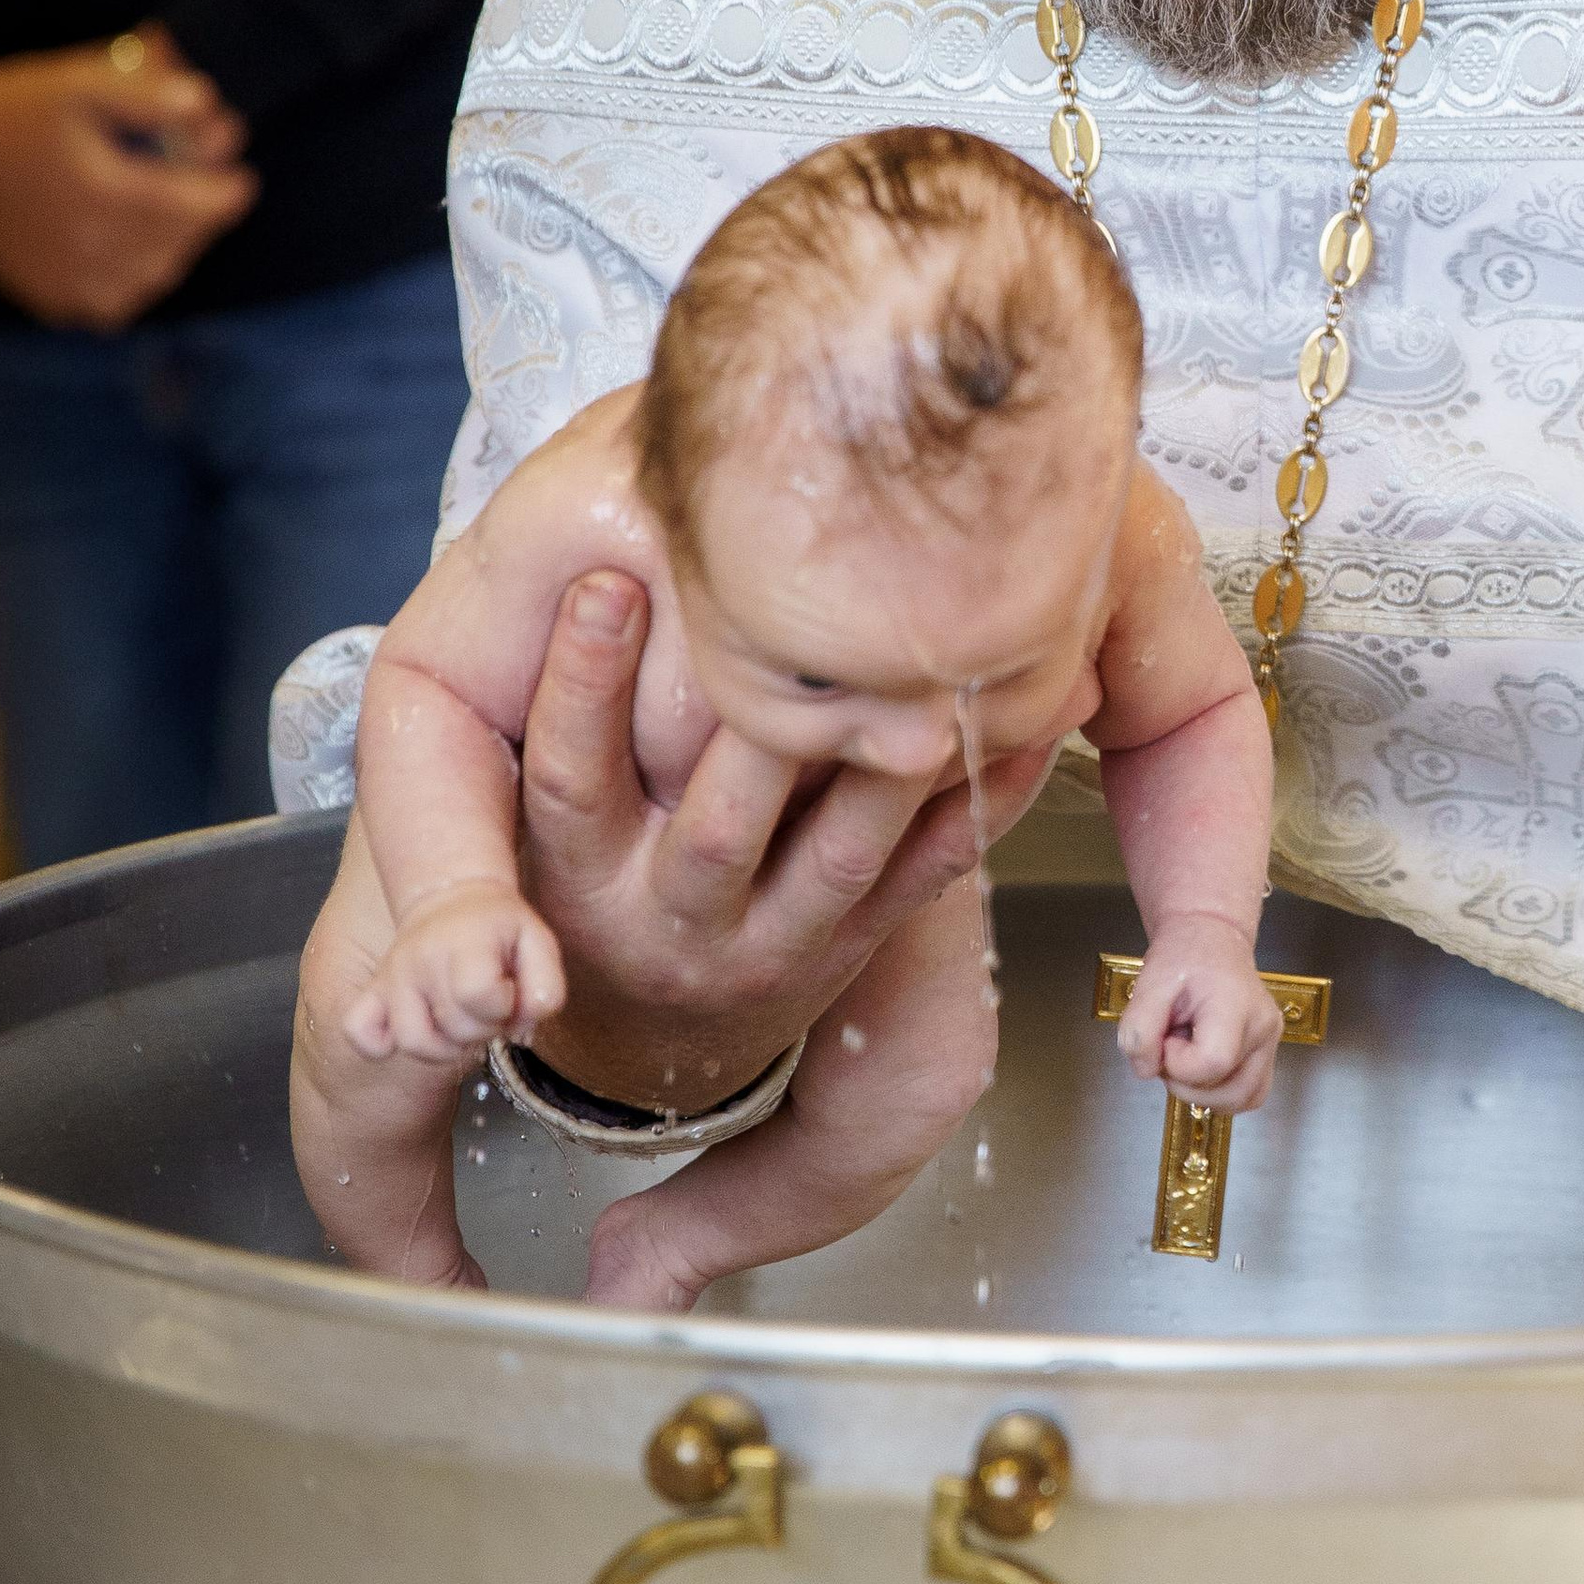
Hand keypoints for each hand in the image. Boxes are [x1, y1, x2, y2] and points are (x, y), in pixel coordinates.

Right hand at [0, 34, 254, 328]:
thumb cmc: (23, 112)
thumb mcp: (80, 84)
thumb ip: (146, 95)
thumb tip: (204, 102)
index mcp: (101, 193)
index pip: (193, 209)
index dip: (227, 196)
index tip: (242, 180)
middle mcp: (86, 245)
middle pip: (177, 243)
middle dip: (203, 217)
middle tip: (212, 192)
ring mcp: (66, 279)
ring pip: (152, 277)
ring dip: (175, 248)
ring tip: (177, 216)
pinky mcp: (49, 298)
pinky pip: (115, 303)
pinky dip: (135, 279)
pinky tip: (134, 248)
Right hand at [344, 880, 566, 1064]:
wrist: (451, 896)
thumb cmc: (498, 926)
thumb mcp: (539, 942)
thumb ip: (546, 988)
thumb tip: (523, 1027)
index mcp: (464, 943)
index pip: (480, 997)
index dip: (503, 1008)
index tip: (508, 993)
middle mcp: (420, 959)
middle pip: (452, 1029)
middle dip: (482, 1029)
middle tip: (488, 1006)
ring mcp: (392, 977)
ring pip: (411, 1041)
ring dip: (444, 1046)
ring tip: (458, 1021)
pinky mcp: (373, 992)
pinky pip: (358, 1030)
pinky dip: (379, 1043)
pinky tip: (413, 1026)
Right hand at [512, 570, 1062, 1115]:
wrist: (662, 1043)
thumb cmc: (606, 873)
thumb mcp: (556, 817)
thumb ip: (577, 708)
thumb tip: (602, 541)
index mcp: (577, 875)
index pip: (570, 778)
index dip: (583, 682)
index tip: (608, 579)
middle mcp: (670, 916)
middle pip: (718, 829)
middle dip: (760, 727)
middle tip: (794, 623)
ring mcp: (770, 942)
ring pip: (838, 853)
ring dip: (892, 762)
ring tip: (939, 668)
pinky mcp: (855, 950)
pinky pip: (930, 874)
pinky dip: (982, 800)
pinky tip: (1028, 727)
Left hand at [1116, 916, 1282, 1111]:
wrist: (1210, 940)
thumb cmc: (1184, 957)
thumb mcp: (1149, 983)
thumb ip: (1138, 1030)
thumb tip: (1148, 1069)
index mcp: (1238, 1004)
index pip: (1213, 1062)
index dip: (1178, 1063)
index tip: (1166, 1036)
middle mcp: (1264, 1028)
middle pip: (1231, 1092)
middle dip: (1187, 1081)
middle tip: (1173, 1045)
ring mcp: (1271, 1043)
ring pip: (1241, 1099)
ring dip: (1202, 1090)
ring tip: (1187, 1053)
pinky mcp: (1267, 1054)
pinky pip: (1249, 1094)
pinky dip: (1220, 1092)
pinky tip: (1201, 1065)